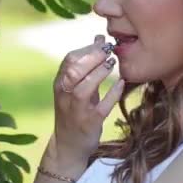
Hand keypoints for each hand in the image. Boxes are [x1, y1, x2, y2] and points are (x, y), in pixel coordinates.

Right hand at [52, 35, 124, 163]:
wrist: (68, 144)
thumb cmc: (74, 110)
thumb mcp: (76, 86)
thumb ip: (87, 64)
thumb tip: (99, 38)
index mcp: (60, 83)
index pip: (69, 60)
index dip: (86, 48)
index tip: (102, 42)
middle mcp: (65, 95)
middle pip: (74, 71)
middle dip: (92, 57)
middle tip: (109, 50)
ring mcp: (76, 110)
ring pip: (83, 88)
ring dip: (99, 73)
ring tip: (113, 63)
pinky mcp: (89, 123)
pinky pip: (101, 107)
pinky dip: (111, 94)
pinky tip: (121, 83)